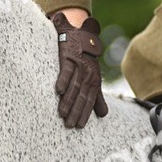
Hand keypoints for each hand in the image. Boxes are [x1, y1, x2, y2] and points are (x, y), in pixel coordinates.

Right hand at [50, 10, 108, 128]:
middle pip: (81, 96)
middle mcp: (88, 74)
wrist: (81, 35)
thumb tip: (103, 115)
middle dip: (76, 111)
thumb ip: (97, 96)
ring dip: (68, 100)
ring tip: (62, 113)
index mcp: (94, 80)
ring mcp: (78, 66)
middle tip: (70, 125)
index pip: (90, 100)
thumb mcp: (94, 78)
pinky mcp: (68, 57)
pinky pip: (65, 71)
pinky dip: (63, 80)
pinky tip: (58, 91)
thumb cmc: (86, 60)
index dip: (85, 113)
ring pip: (74, 86)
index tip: (80, 126)